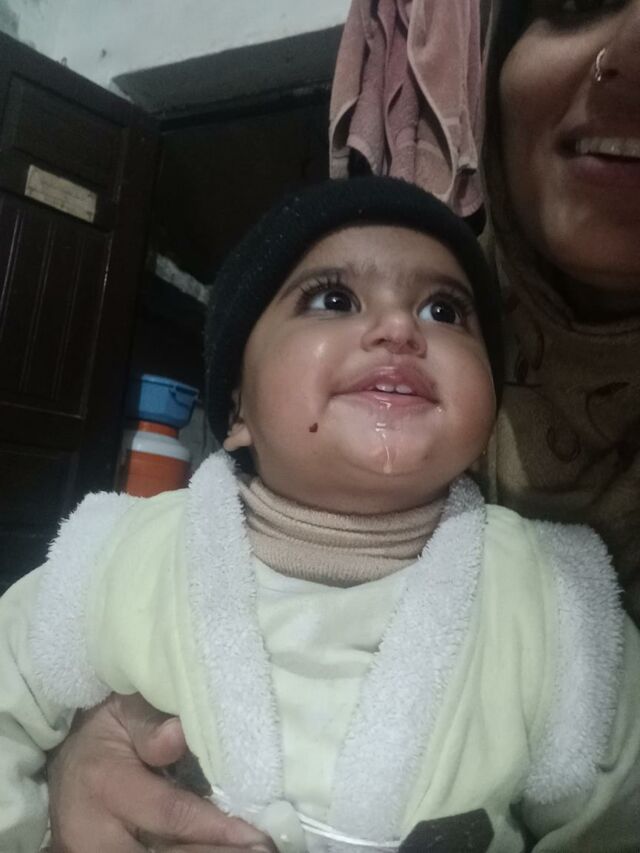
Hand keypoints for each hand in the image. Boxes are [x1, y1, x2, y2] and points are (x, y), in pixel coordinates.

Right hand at [47, 693, 273, 852]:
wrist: (68, 762)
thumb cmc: (106, 729)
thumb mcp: (123, 710)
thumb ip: (149, 722)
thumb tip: (178, 735)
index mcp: (105, 782)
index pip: (169, 813)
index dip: (214, 827)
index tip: (255, 835)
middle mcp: (96, 830)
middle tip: (261, 852)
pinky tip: (220, 851)